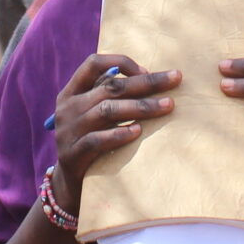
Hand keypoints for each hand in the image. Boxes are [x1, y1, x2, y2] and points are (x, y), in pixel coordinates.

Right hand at [49, 54, 178, 207]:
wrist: (68, 180)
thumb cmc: (89, 139)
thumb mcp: (91, 113)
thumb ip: (108, 95)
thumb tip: (148, 76)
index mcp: (71, 92)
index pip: (93, 63)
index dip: (120, 62)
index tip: (147, 70)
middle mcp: (68, 107)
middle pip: (110, 86)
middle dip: (146, 82)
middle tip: (175, 79)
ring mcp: (68, 130)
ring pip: (107, 111)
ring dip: (140, 106)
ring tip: (167, 106)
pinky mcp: (73, 154)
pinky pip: (97, 140)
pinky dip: (118, 134)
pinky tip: (138, 131)